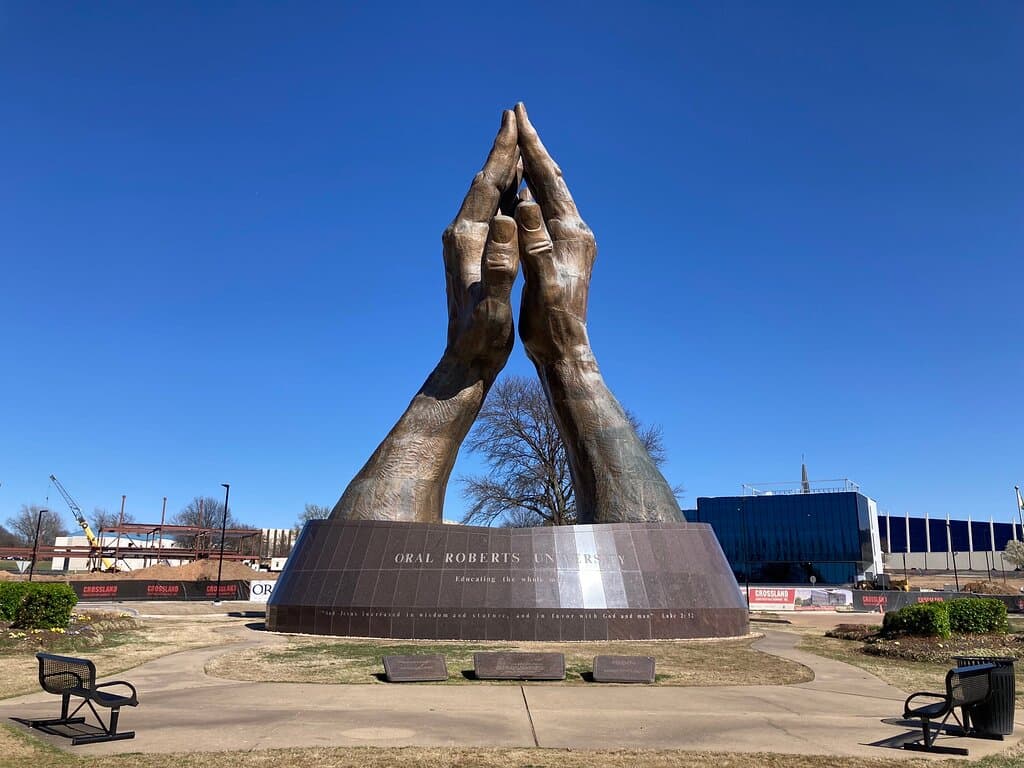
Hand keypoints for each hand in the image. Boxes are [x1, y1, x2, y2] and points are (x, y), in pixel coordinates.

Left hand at [441, 110, 520, 381]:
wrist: (465, 359)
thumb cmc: (481, 336)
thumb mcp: (494, 302)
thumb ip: (500, 262)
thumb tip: (505, 220)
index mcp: (466, 240)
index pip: (485, 185)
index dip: (500, 153)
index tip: (512, 122)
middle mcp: (461, 236)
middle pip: (483, 184)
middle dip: (500, 152)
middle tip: (513, 118)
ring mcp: (465, 246)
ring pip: (487, 198)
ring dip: (503, 172)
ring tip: (518, 148)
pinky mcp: (472, 257)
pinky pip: (490, 217)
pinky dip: (504, 198)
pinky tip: (516, 194)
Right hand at [514, 103, 595, 366]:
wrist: (566, 352)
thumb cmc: (551, 324)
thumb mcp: (542, 284)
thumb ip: (535, 245)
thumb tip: (527, 205)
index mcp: (570, 234)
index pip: (548, 180)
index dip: (532, 147)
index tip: (518, 116)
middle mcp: (576, 232)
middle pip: (553, 179)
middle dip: (534, 147)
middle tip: (518, 115)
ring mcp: (573, 242)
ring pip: (552, 193)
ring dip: (535, 167)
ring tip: (521, 142)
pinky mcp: (566, 253)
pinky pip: (549, 212)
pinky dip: (535, 192)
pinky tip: (525, 190)